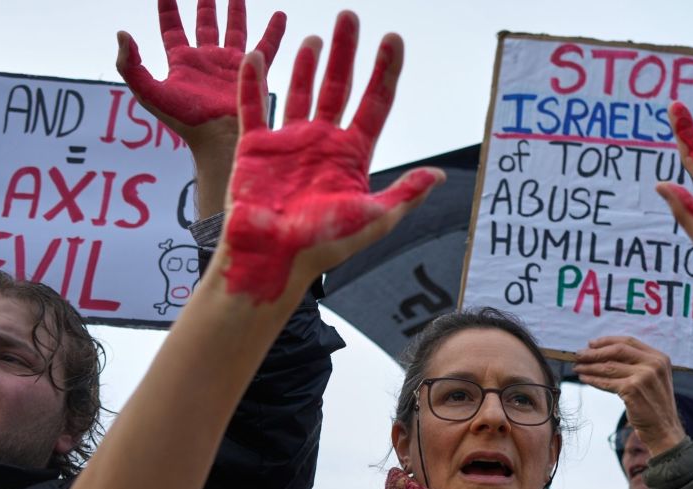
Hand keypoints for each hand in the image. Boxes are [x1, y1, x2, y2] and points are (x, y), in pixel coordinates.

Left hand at [117, 0, 284, 134]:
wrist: (218, 136)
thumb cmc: (183, 120)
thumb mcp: (148, 93)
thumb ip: (130, 65)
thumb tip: (122, 33)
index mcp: (182, 62)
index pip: (172, 28)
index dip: (168, 9)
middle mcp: (207, 59)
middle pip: (204, 25)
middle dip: (205, 6)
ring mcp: (230, 64)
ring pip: (235, 30)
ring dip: (236, 11)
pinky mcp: (252, 70)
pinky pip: (266, 46)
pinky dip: (274, 31)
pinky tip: (280, 15)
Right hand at [221, 12, 442, 303]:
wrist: (272, 259)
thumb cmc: (322, 245)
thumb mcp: (372, 218)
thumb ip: (404, 194)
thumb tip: (439, 176)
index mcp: (352, 157)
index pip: (375, 104)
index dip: (385, 72)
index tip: (393, 39)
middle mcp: (322, 144)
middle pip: (339, 88)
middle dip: (347, 54)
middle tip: (351, 17)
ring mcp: (289, 143)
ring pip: (301, 92)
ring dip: (308, 64)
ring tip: (317, 37)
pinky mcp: (255, 148)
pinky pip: (253, 107)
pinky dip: (254, 82)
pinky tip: (258, 56)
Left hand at [573, 336, 684, 454]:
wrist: (663, 429)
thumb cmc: (654, 404)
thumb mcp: (653, 378)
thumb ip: (638, 364)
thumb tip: (605, 353)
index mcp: (659, 357)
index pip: (629, 341)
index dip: (607, 341)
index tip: (591, 343)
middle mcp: (653, 364)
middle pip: (617, 351)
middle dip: (594, 352)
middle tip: (578, 355)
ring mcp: (643, 377)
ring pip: (609, 367)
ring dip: (589, 366)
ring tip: (577, 367)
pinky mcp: (632, 390)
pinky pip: (606, 382)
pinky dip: (592, 380)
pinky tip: (584, 378)